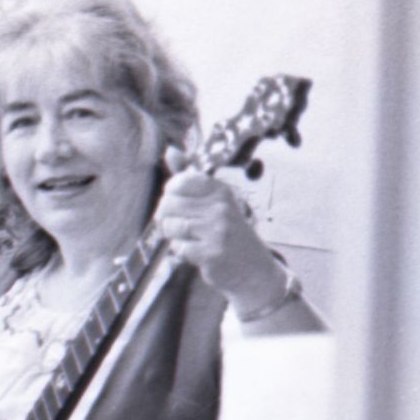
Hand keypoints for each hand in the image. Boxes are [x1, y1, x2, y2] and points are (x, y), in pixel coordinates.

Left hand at [156, 154, 281, 312]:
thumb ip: (189, 177)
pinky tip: (195, 252)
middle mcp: (220, 207)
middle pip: (167, 204)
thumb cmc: (226, 231)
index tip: (179, 204)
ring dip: (172, 236)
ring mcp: (217, 230)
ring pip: (170, 226)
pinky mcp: (212, 253)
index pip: (179, 181)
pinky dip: (181, 252)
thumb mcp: (213, 201)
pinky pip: (178, 248)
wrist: (253, 268)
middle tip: (180, 226)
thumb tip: (170, 150)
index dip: (170, 194)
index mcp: (220, 191)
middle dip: (166, 218)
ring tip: (189, 239)